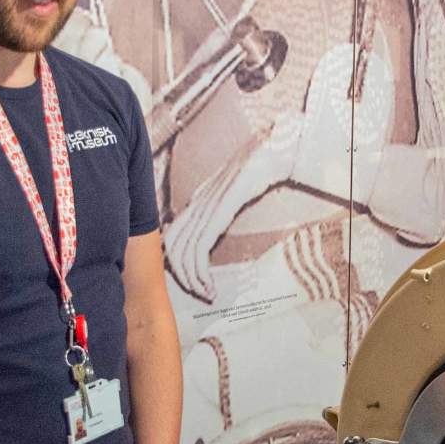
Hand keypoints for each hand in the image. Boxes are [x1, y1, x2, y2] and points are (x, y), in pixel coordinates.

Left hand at [165, 150, 265, 301]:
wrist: (272, 149)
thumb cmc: (259, 167)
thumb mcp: (235, 188)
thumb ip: (222, 203)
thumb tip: (217, 220)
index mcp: (198, 200)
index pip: (172, 236)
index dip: (176, 262)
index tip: (193, 279)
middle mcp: (196, 205)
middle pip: (172, 247)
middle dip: (182, 276)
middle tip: (200, 293)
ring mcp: (205, 208)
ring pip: (183, 252)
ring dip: (193, 280)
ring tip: (208, 294)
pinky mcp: (217, 212)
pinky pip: (199, 249)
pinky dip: (201, 273)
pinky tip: (212, 285)